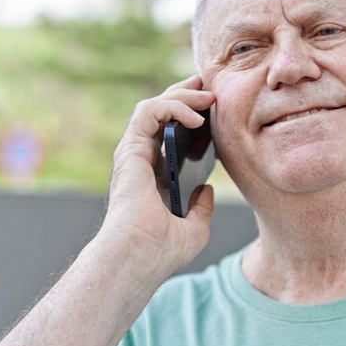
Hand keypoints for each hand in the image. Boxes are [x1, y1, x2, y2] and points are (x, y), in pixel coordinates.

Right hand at [101, 75, 216, 276]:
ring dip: (182, 95)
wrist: (140, 258)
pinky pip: (149, 111)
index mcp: (154, 177)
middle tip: (211, 87)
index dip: (191, 116)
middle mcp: (141, 161)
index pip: (171, 135)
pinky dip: (173, 106)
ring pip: (154, 106)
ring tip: (209, 97)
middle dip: (186, 94)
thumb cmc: (161, 252)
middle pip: (162, 114)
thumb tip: (207, 189)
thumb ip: (200, 207)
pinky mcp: (130, 149)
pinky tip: (196, 116)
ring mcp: (134, 154)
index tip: (216, 110)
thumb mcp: (194, 228)